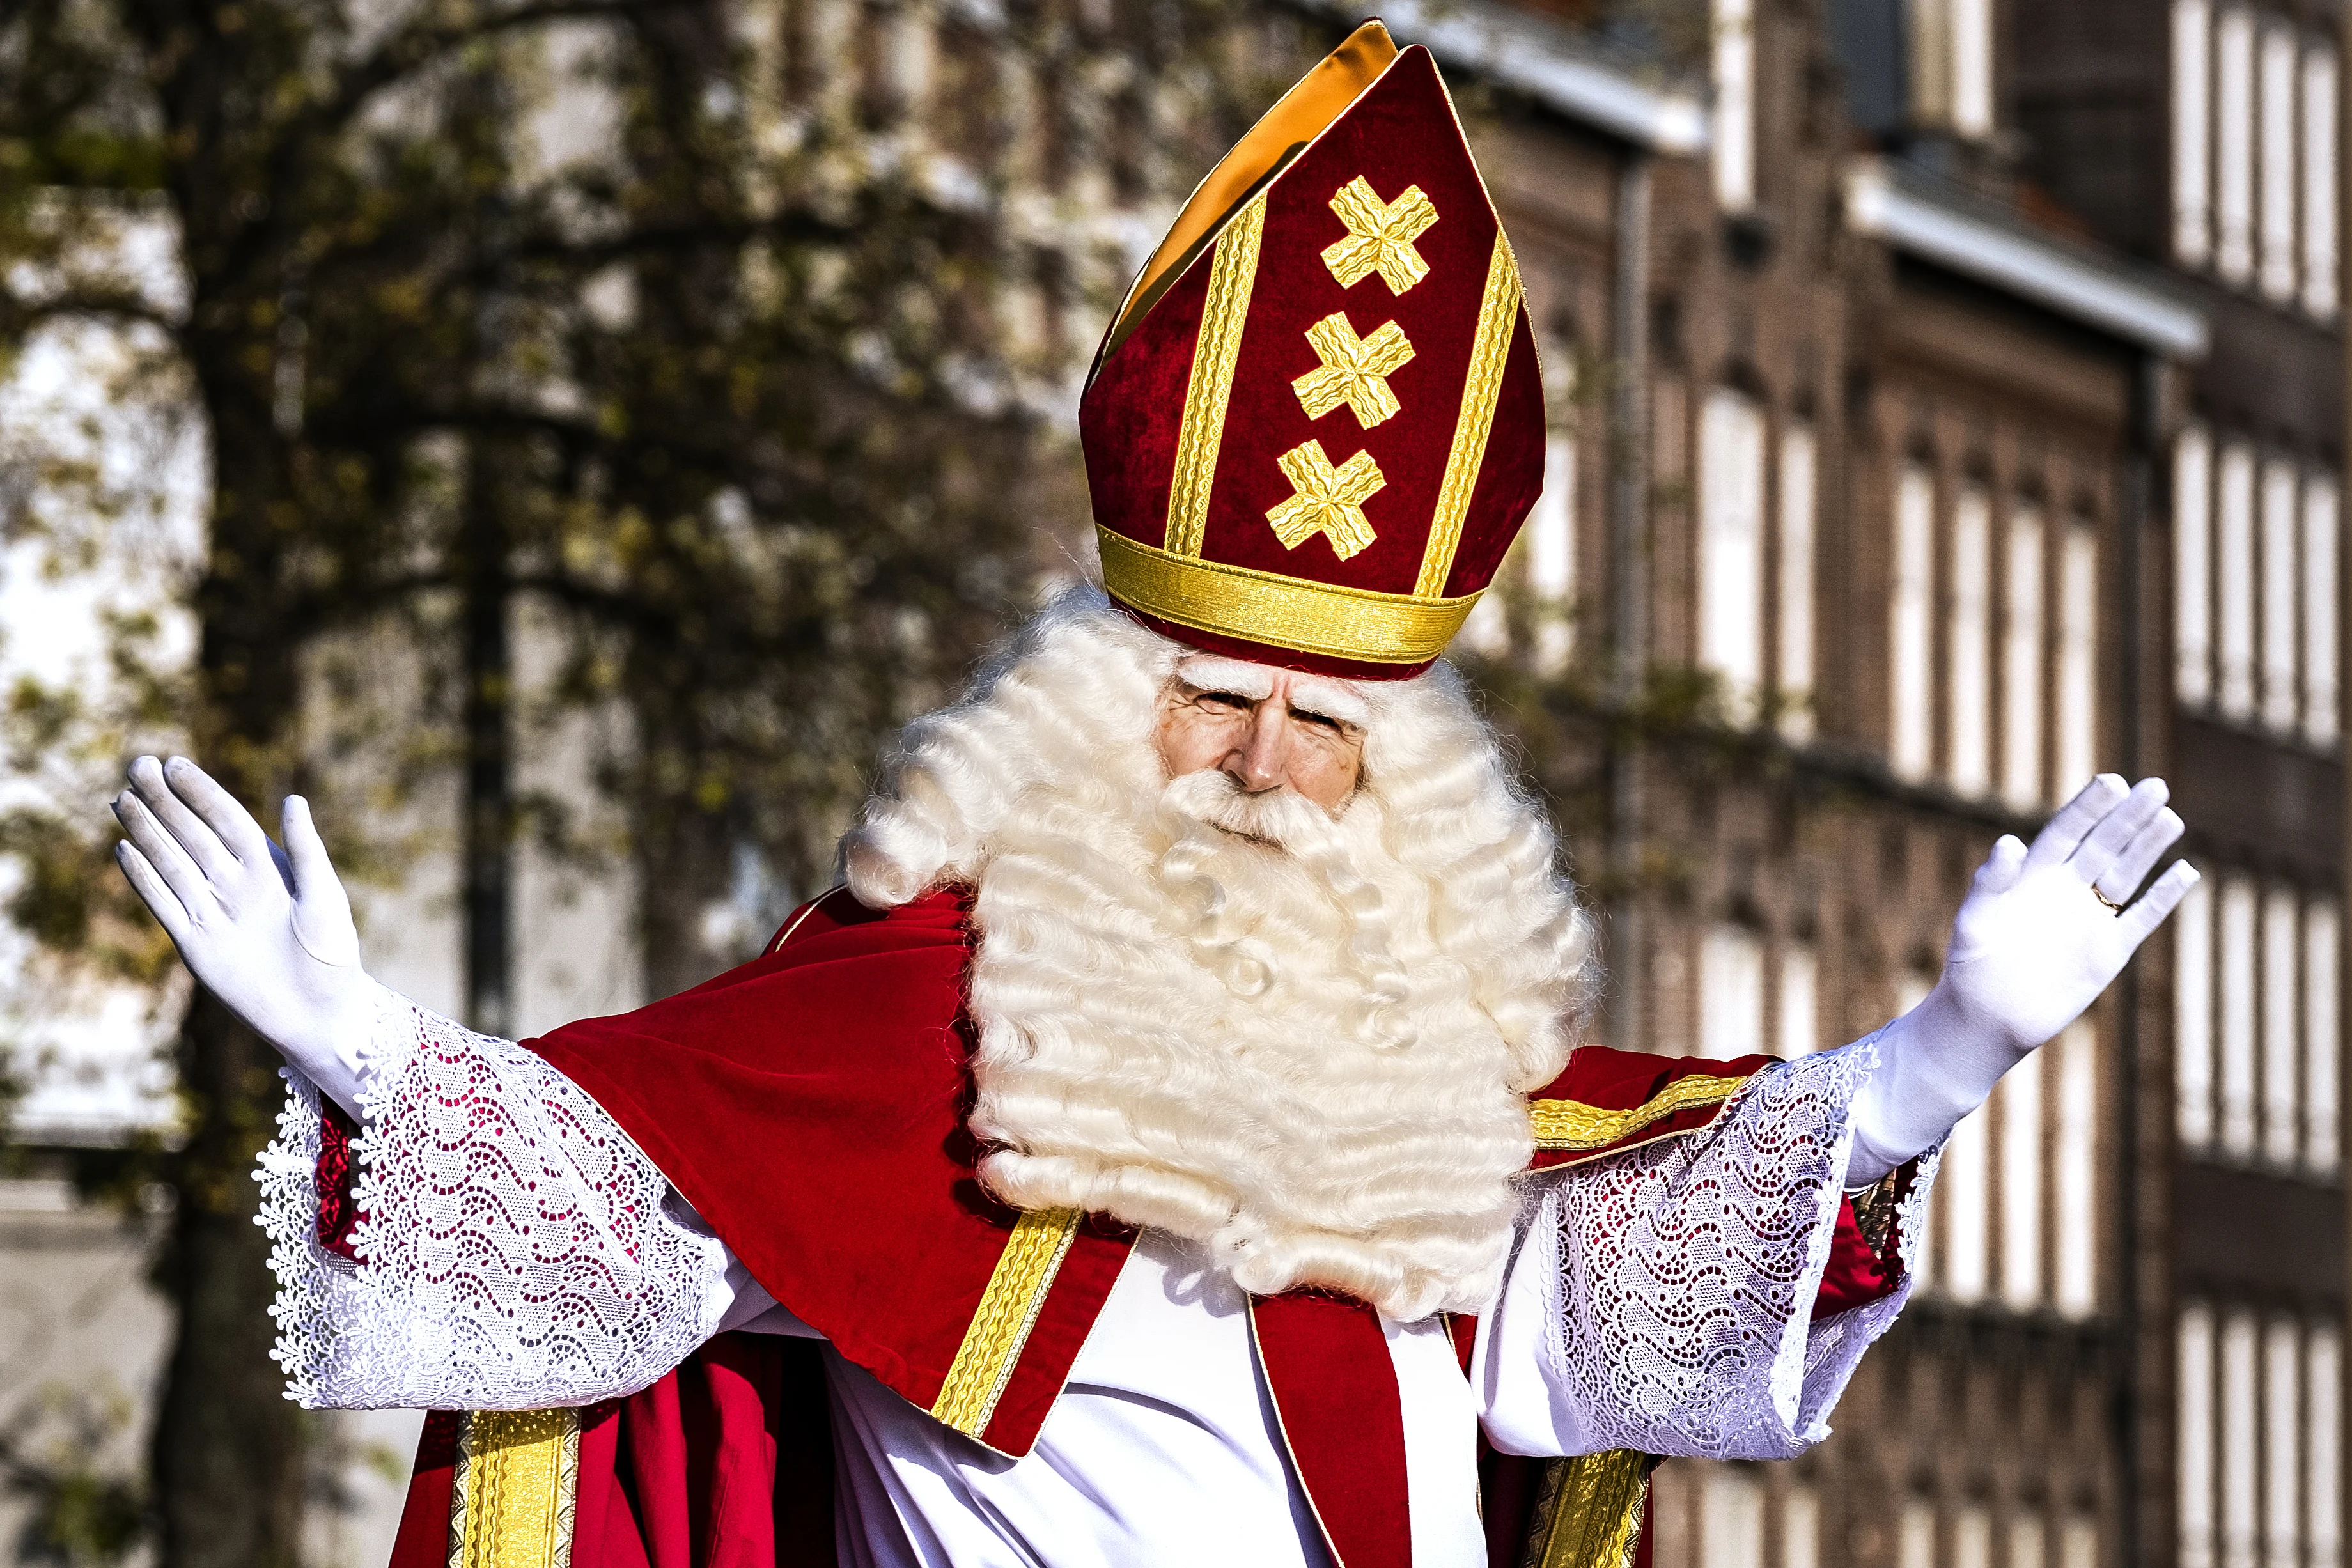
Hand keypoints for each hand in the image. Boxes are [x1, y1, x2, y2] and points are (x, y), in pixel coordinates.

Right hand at [111, 756, 376, 1114]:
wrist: (319, 1015)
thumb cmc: (333, 956)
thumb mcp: (324, 897)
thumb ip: (305, 850)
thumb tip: (293, 799)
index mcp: (270, 868)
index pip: (227, 819)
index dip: (201, 791)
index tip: (174, 763)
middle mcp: (236, 884)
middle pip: (192, 834)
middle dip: (165, 801)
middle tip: (136, 764)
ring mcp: (212, 912)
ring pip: (171, 862)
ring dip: (146, 831)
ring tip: (120, 799)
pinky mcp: (194, 943)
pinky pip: (163, 903)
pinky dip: (143, 877)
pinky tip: (122, 849)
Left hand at [1848, 774, 2197, 1182]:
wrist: (1985, 1019)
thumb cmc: (1970, 965)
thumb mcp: (1975, 919)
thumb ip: (1991, 881)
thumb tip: (2008, 841)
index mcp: (2031, 876)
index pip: (2066, 832)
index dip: (2088, 807)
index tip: (2111, 781)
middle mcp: (2064, 890)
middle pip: (2103, 845)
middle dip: (2128, 816)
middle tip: (2155, 785)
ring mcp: (2088, 919)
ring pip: (2126, 874)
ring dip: (2149, 847)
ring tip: (2170, 815)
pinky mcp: (2107, 952)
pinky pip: (2141, 918)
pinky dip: (2163, 897)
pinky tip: (2185, 870)